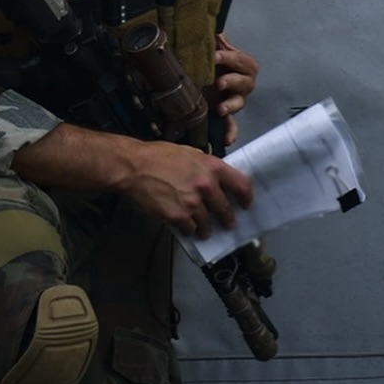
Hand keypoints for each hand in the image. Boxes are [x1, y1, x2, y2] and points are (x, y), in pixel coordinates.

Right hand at [125, 140, 253, 238]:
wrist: (137, 167)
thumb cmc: (161, 156)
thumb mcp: (191, 153)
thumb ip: (207, 167)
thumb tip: (218, 179)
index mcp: (213, 167)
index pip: (241, 184)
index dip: (246, 197)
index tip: (246, 203)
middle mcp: (207, 185)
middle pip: (226, 209)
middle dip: (228, 219)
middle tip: (228, 223)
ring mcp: (193, 203)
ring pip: (208, 223)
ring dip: (208, 228)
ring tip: (206, 230)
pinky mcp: (178, 216)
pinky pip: (190, 229)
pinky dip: (189, 229)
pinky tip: (187, 227)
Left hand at [211, 33, 258, 145]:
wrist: (200, 76)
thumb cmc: (210, 59)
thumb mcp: (212, 45)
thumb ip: (215, 37)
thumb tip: (214, 26)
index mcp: (240, 64)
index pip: (241, 60)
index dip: (230, 57)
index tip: (216, 55)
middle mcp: (241, 82)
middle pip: (245, 82)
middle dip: (233, 81)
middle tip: (220, 81)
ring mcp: (234, 99)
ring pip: (239, 102)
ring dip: (232, 105)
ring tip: (221, 108)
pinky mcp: (226, 114)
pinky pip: (232, 125)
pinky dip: (231, 132)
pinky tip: (227, 140)